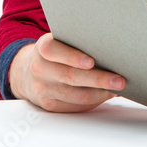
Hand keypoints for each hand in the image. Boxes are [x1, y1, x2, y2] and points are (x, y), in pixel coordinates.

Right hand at [9, 32, 125, 111]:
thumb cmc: (55, 53)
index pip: (54, 51)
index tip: (91, 62)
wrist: (27, 73)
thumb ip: (76, 40)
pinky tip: (106, 95)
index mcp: (42, 48)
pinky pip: (75, 106)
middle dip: (98, 79)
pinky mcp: (50, 105)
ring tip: (117, 89)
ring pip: (76, 95)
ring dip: (100, 94)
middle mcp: (40, 69)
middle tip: (119, 80)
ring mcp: (43, 89)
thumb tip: (108, 44)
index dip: (72, 57)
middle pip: (71, 76)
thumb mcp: (58, 40)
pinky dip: (93, 101)